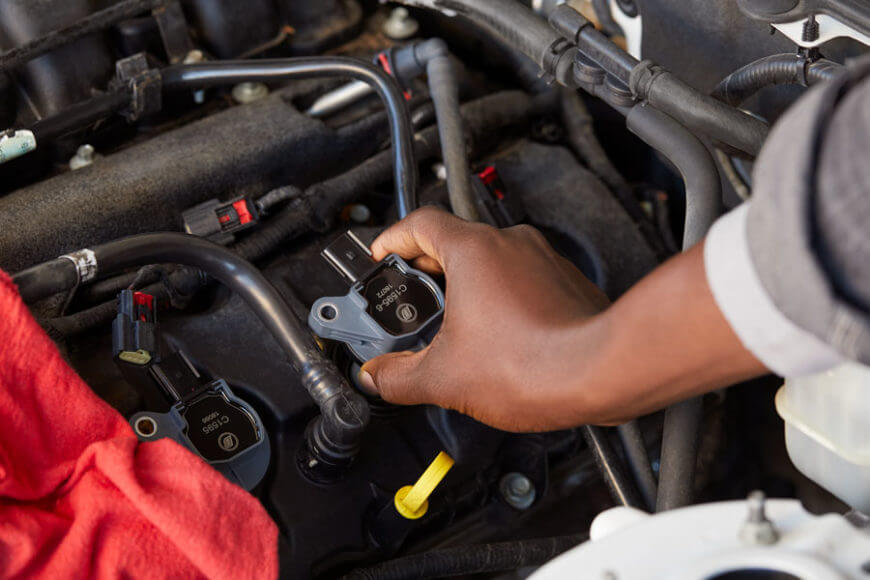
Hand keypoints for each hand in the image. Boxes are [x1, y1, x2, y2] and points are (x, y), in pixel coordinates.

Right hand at [358, 206, 610, 431]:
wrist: (603, 373)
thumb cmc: (534, 365)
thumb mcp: (444, 378)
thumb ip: (398, 376)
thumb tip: (377, 377)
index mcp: (474, 251)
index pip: (420, 223)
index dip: (393, 238)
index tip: (383, 255)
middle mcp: (512, 244)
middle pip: (456, 241)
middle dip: (428, 268)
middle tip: (411, 296)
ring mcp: (544, 260)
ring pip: (493, 260)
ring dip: (468, 285)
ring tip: (455, 322)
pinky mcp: (567, 282)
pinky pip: (523, 279)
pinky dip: (502, 297)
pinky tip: (498, 334)